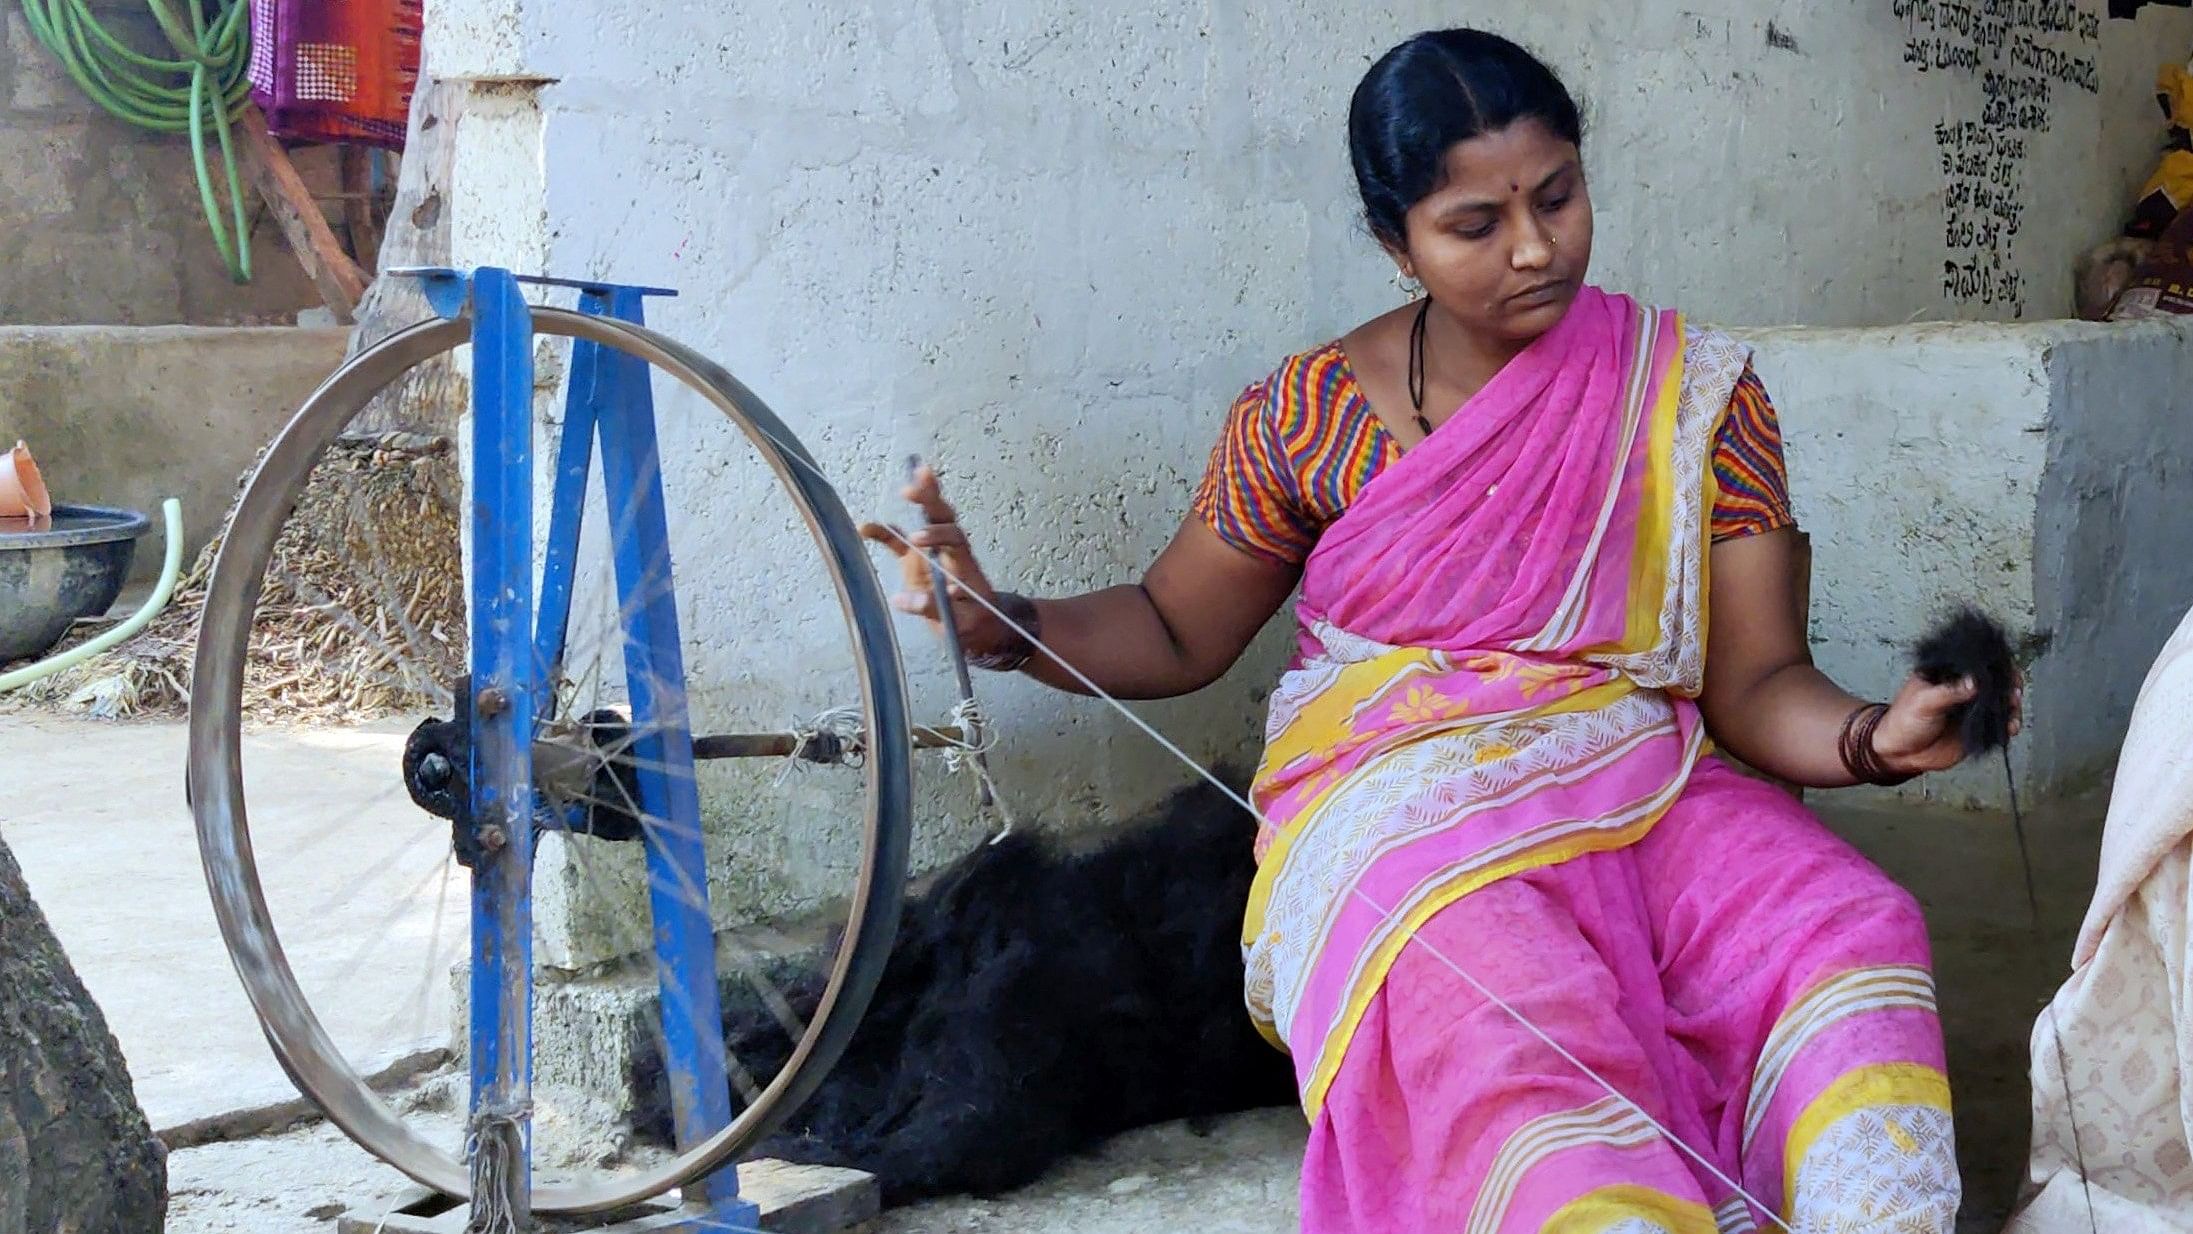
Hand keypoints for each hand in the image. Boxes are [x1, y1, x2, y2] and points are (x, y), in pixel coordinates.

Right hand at [857, 465, 1024, 660]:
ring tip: (905, 486)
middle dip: (930, 499)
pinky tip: (864, 528)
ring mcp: (932, 552)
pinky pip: (897, 542)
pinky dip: (882, 533)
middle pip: (944, 517)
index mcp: (964, 563)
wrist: (977, 624)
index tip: (916, 541)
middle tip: (912, 488)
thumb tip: (901, 599)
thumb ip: (934, 609)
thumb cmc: (974, 621)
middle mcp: (949, 550)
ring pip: (927, 518)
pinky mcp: (915, 561)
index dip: (937, 535)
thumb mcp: (961, 623)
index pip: (954, 539)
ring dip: (919, 499)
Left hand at [1869, 671, 2024, 775]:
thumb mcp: (1924, 702)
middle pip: (1995, 682)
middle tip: (2013, 690)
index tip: (2007, 667)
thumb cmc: (1904, 720)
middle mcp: (1963, 689)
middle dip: (2009, 684)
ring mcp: (1972, 709)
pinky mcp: (1978, 729)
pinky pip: (1998, 725)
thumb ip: (1949, 692)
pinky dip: (2008, 724)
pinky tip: (2011, 726)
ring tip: (2013, 706)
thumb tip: (1975, 682)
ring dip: (2012, 704)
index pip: (1976, 663)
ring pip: (2000, 703)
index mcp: (1948, 675)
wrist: (1899, 753)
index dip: (1994, 663)